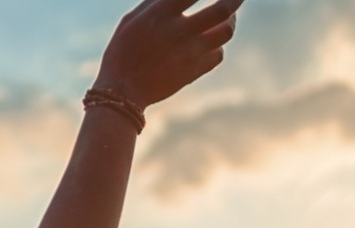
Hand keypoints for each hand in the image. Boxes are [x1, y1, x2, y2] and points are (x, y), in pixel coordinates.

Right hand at [94, 0, 241, 107]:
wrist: (122, 92)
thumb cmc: (123, 51)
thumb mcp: (131, 20)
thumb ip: (154, 2)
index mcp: (160, 15)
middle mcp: (179, 32)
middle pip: (222, 9)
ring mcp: (190, 53)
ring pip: (226, 31)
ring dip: (231, 20)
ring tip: (229, 16)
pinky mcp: (194, 71)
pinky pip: (219, 54)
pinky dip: (218, 45)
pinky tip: (212, 42)